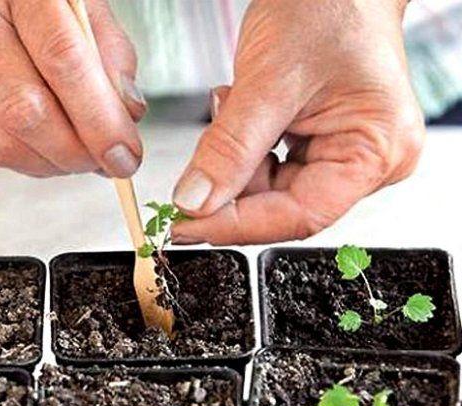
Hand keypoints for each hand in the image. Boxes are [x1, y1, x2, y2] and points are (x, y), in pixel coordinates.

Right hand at [0, 0, 144, 176]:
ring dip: (49, 164)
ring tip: (75, 154)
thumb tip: (127, 116)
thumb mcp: (81, 6)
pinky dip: (25, 158)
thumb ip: (110, 56)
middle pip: (23, 112)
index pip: (62, 60)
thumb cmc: (26, 0)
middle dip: (74, 153)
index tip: (125, 155)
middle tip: (103, 162)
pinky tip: (42, 142)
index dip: (99, 120)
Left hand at [171, 0, 423, 244]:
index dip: (238, 225)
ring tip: (227, 111)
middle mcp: (368, 159)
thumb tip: (195, 202)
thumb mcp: (268, 82)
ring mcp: (345, 150)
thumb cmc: (326, 7)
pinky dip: (243, 149)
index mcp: (375, 150)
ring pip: (272, 187)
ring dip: (234, 163)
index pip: (299, 215)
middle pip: (284, 204)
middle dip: (230, 191)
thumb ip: (229, 149)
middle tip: (187, 184)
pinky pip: (273, 165)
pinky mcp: (323, 140)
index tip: (188, 227)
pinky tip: (239, 113)